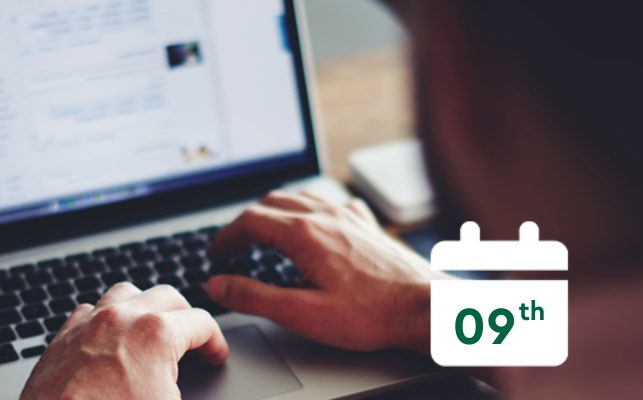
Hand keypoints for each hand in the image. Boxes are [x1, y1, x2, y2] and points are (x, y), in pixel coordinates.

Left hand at [21, 283, 228, 399]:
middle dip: (185, 316)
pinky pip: (90, 311)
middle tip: (192, 337)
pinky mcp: (63, 337)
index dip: (215, 342)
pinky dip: (107, 317)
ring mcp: (89, 324)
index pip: (201, 323)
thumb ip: (187, 389)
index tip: (215, 355)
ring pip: (126, 293)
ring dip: (145, 306)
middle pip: (167, 296)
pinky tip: (111, 337)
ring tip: (153, 327)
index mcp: (156, 335)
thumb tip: (183, 388)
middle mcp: (122, 319)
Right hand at [206, 191, 435, 352]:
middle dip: (246, 223)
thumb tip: (219, 284)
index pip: (249, 221)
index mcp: (304, 234)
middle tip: (235, 248)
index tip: (216, 254)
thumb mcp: (302, 313)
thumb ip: (255, 297)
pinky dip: (310, 210)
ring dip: (275, 212)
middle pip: (271, 204)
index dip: (225, 237)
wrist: (427, 308)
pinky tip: (315, 225)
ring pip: (300, 198)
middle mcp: (326, 216)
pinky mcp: (368, 225)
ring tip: (264, 233)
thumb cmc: (372, 314)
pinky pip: (331, 203)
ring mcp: (349, 216)